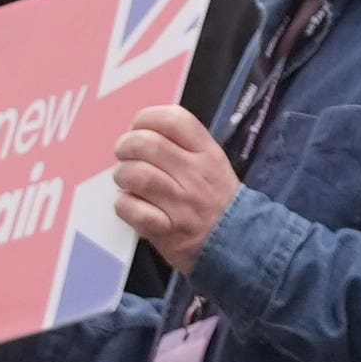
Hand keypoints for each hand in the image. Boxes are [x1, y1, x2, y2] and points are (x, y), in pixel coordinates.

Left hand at [109, 106, 240, 268]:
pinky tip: (130, 204)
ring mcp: (181, 203)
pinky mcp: (166, 230)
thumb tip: (142, 131)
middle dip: (125, 145)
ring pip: (136, 174)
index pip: (174, 119)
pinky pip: (131, 209)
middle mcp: (195, 175)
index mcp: (207, 153)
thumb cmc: (215, 199)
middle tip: (124, 155)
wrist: (239, 243)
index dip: (147, 118)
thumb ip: (182, 145)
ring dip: (122, 175)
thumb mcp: (211, 164)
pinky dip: (123, 205)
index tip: (138, 127)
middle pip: (147, 144)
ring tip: (126, 181)